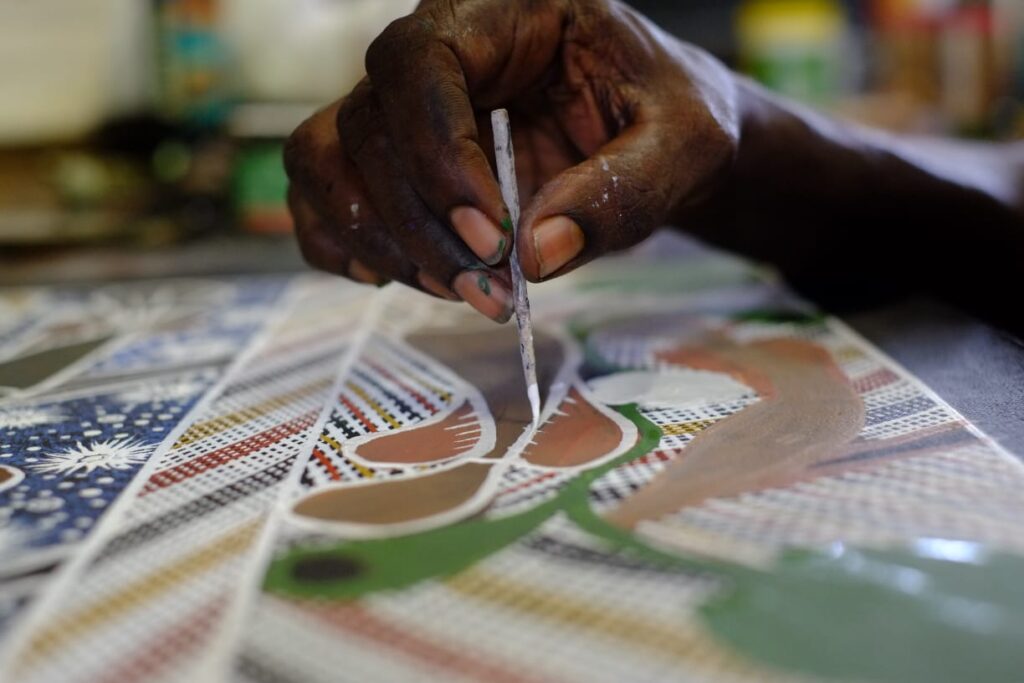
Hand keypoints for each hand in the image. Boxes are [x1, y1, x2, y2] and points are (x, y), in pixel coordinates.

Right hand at [284, 0, 739, 321]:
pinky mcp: (390, 159)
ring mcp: (401, 106)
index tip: (494, 235)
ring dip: (378, 239)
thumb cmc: (668, 118)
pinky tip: (400, 276)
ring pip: (327, 159)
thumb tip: (537, 253)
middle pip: (367, 125)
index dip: (439, 152)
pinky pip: (322, 194)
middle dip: (420, 225)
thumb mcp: (683, 145)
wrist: (654, 134)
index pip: (421, 62)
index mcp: (504, 14)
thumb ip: (623, 192)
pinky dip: (342, 243)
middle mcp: (436, 51)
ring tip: (458, 289)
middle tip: (490, 290)